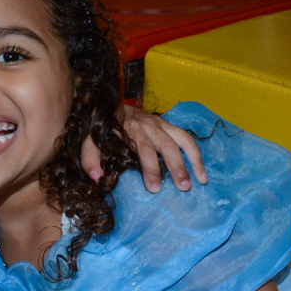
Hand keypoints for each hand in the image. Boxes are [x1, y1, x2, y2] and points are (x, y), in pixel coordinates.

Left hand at [81, 106, 207, 192]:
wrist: (107, 102)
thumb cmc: (100, 125)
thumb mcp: (89, 139)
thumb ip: (90, 157)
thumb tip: (97, 177)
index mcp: (131, 128)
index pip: (144, 149)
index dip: (150, 168)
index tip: (154, 188)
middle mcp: (150, 125)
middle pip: (167, 146)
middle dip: (177, 167)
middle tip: (184, 187)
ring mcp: (161, 124)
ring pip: (183, 140)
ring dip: (193, 159)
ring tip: (201, 180)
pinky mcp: (167, 126)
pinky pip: (186, 139)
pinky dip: (196, 154)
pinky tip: (201, 172)